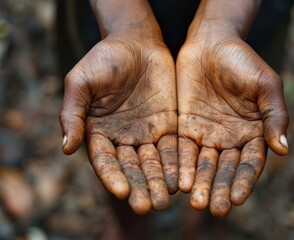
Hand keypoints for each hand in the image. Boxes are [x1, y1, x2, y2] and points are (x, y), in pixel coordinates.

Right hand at [59, 32, 177, 213]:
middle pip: (131, 168)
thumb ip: (72, 114)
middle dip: (139, 187)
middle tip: (147, 206)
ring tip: (166, 200)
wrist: (136, 42)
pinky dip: (178, 164)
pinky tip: (183, 178)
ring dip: (159, 182)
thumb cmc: (104, 58)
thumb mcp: (81, 82)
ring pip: (154, 164)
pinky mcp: (169, 126)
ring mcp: (147, 134)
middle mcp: (123, 139)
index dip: (112, 176)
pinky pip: (174, 148)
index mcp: (99, 133)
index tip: (122, 192)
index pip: (105, 161)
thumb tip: (66, 148)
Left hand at [176, 31, 288, 216]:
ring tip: (195, 202)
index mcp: (254, 133)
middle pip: (225, 170)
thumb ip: (275, 116)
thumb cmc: (243, 60)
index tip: (236, 198)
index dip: (243, 181)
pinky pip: (184, 151)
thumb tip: (284, 150)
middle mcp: (230, 139)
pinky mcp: (186, 128)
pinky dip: (182, 166)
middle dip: (219, 189)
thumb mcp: (265, 85)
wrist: (211, 43)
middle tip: (213, 209)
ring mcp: (207, 135)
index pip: (249, 163)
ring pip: (204, 165)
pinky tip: (179, 182)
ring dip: (200, 184)